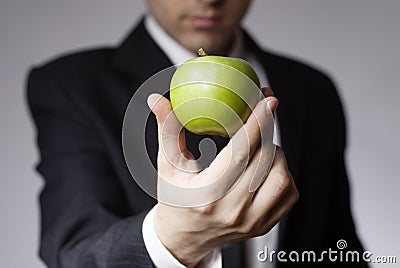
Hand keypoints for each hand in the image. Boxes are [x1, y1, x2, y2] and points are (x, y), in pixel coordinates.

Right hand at [147, 88, 298, 266]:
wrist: (185, 237)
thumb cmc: (175, 198)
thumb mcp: (167, 165)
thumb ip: (166, 130)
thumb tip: (156, 100)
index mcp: (207, 195)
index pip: (239, 154)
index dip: (256, 124)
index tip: (267, 100)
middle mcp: (233, 211)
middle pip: (264, 162)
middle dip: (268, 130)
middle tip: (265, 109)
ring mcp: (252, 222)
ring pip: (281, 177)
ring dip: (275, 153)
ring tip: (260, 143)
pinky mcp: (265, 225)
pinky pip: (288, 194)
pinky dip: (282, 172)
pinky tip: (267, 164)